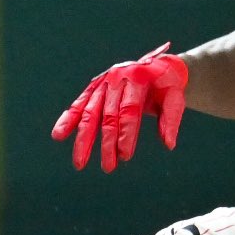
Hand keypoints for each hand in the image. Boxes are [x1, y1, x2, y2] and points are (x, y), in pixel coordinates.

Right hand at [51, 46, 188, 171]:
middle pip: (108, 115)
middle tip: (108, 168)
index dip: (127, 133)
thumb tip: (168, 145)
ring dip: (83, 138)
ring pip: (90, 112)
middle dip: (106, 143)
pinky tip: (58, 135)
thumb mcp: (175, 98)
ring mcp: (103, 82)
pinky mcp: (94, 87)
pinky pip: (79, 104)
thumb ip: (171, 120)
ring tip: (80, 162)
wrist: (157, 66)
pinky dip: (68, 119)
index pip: (129, 110)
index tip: (125, 156)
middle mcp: (116, 78)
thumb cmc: (167, 86)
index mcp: (137, 78)